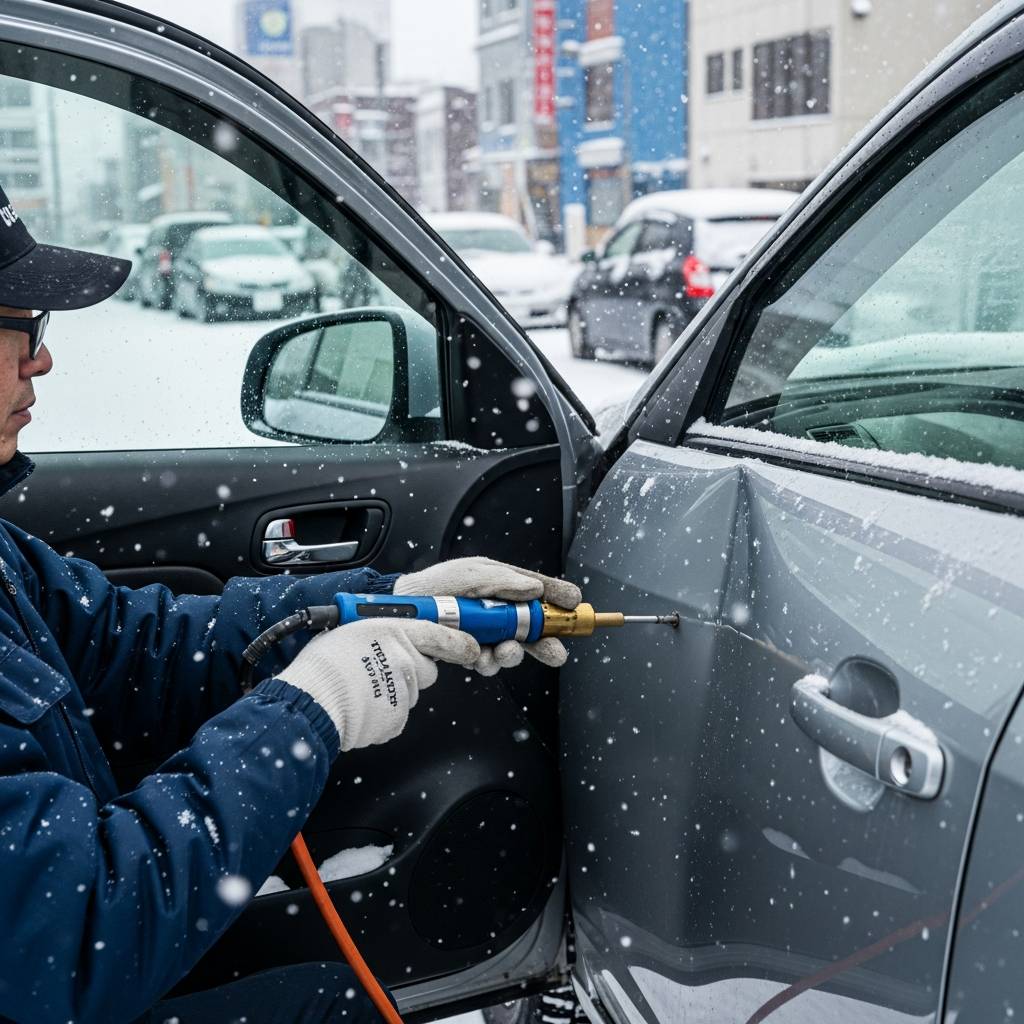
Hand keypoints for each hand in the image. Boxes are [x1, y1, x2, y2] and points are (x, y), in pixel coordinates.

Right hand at [278, 619, 479, 750]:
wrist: (311, 702)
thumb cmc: (323, 666)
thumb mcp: (350, 630)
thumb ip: (378, 634)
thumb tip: (383, 638)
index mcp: (393, 632)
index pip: (437, 634)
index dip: (456, 642)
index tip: (469, 647)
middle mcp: (404, 660)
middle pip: (425, 669)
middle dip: (411, 671)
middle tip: (381, 670)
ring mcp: (404, 691)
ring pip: (410, 692)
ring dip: (394, 691)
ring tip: (362, 689)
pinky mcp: (397, 718)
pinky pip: (398, 714)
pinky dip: (384, 713)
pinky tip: (363, 706)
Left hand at [393, 556, 581, 675]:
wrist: (402, 612)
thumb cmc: (433, 586)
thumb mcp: (469, 575)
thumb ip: (504, 582)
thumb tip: (535, 589)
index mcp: (500, 583)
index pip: (537, 589)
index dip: (558, 597)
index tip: (574, 604)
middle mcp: (496, 608)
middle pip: (533, 627)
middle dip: (546, 642)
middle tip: (556, 653)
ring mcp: (485, 631)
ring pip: (513, 649)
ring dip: (512, 655)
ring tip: (503, 651)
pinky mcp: (472, 650)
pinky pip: (489, 663)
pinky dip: (487, 663)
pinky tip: (478, 657)